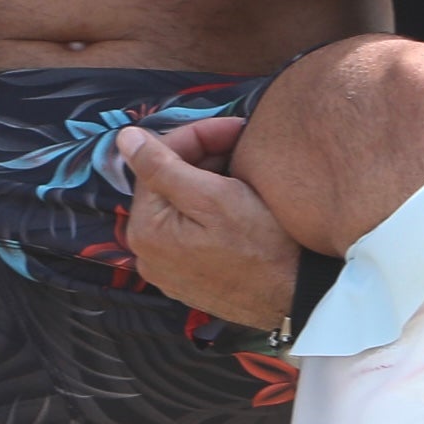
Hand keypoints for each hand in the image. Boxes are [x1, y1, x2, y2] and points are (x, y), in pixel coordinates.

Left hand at [116, 118, 303, 332]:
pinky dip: (210, 208)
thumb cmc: (262, 247)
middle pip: (167, 183)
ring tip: (244, 171)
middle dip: (203, 157)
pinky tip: (238, 199)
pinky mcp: (190, 277)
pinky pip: (191, 230)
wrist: (297, 296)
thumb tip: (125, 138)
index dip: (198, 135)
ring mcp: (168, 268)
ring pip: (180, 204)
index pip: (158, 160)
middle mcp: (148, 253)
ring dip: (208, 179)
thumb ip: (162, 166)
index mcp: (146, 229)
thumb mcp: (213, 197)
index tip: (235, 127)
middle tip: (243, 145)